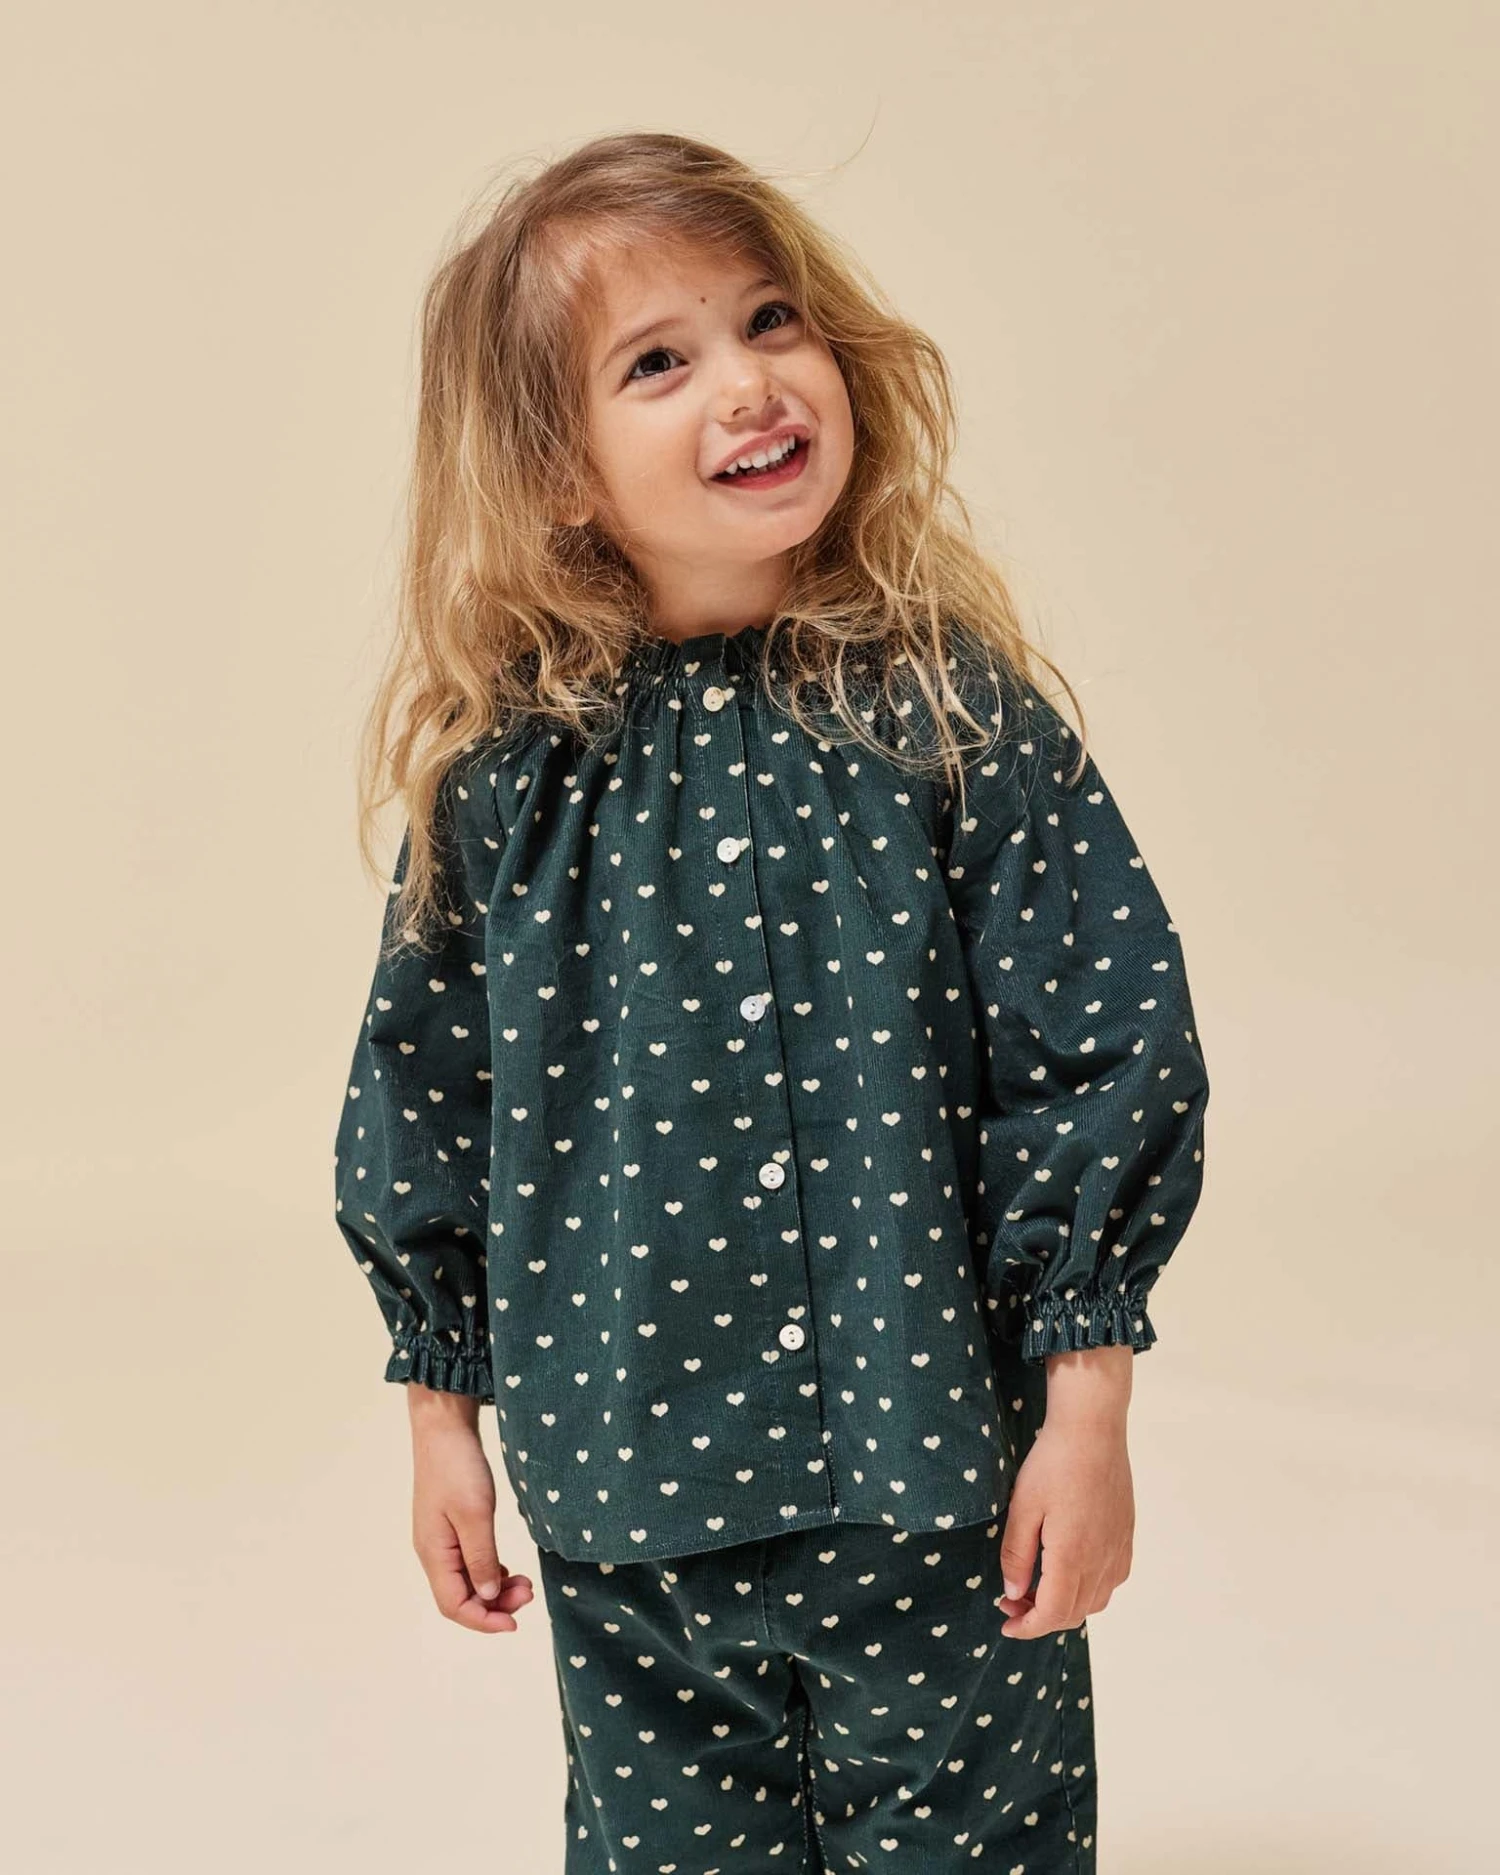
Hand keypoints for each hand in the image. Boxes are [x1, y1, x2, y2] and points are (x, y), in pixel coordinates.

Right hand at [407, 1383, 534, 1633]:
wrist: (444, 1428)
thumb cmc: (457, 1467)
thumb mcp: (475, 1514)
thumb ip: (481, 1558)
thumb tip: (489, 1597)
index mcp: (434, 1553)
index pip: (454, 1605)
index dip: (483, 1621)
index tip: (516, 1623)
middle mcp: (434, 1552)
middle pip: (461, 1597)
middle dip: (495, 1605)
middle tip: (529, 1594)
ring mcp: (441, 1540)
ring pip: (467, 1581)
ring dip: (495, 1589)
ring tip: (525, 1584)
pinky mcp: (451, 1527)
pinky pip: (470, 1563)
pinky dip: (490, 1571)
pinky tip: (509, 1570)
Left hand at [996, 1355, 1134, 1639]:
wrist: (1093, 1430)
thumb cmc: (1053, 1463)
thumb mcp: (1023, 1507)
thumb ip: (1017, 1555)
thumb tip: (1015, 1594)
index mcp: (1073, 1557)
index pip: (1053, 1614)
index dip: (1027, 1627)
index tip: (1006, 1623)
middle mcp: (1102, 1562)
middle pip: (1074, 1613)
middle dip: (1040, 1618)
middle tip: (1011, 1600)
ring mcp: (1118, 1552)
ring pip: (1094, 1602)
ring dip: (1064, 1606)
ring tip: (1036, 1588)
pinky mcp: (1126, 1538)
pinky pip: (1110, 1582)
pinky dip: (1086, 1591)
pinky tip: (1067, 1571)